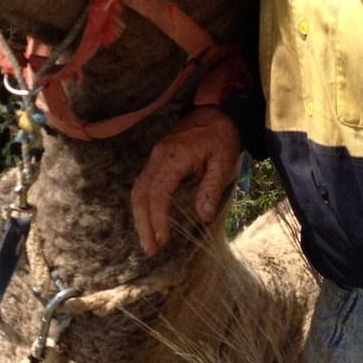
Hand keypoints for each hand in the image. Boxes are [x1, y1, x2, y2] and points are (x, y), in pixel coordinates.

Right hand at [130, 106, 241, 255]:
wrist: (217, 113)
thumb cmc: (221, 137)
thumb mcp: (223, 161)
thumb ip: (211, 188)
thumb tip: (204, 217)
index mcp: (174, 156)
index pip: (158, 192)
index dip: (158, 218)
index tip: (162, 240)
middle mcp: (159, 156)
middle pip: (142, 193)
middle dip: (143, 223)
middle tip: (150, 249)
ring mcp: (155, 157)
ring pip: (139, 189)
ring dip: (140, 216)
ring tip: (148, 241)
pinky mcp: (157, 159)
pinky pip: (144, 184)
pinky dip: (143, 204)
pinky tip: (149, 221)